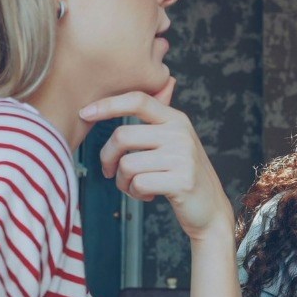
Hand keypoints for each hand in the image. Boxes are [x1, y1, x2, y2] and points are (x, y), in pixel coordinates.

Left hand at [84, 78, 234, 240]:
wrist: (211, 209)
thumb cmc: (184, 175)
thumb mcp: (176, 142)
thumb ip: (159, 119)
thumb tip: (147, 87)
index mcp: (177, 119)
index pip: (138, 100)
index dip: (108, 104)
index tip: (85, 113)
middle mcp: (180, 134)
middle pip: (123, 136)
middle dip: (107, 158)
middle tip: (109, 172)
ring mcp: (183, 157)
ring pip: (127, 164)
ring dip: (122, 181)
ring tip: (134, 187)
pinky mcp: (182, 181)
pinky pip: (139, 184)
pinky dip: (135, 193)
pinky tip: (147, 196)